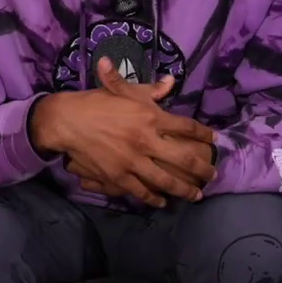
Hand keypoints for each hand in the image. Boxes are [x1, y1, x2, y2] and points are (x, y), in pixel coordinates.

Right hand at [34, 58, 218, 206]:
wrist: (67, 121)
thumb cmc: (95, 102)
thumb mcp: (123, 91)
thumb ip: (150, 89)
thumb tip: (171, 81)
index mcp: (150, 116)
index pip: (186, 126)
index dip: (203, 134)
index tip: (214, 140)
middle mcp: (146, 140)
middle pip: (183, 158)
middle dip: (202, 168)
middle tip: (212, 175)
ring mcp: (133, 161)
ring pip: (166, 180)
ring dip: (184, 189)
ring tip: (196, 194)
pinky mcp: (119, 176)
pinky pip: (142, 190)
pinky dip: (154, 198)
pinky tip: (163, 201)